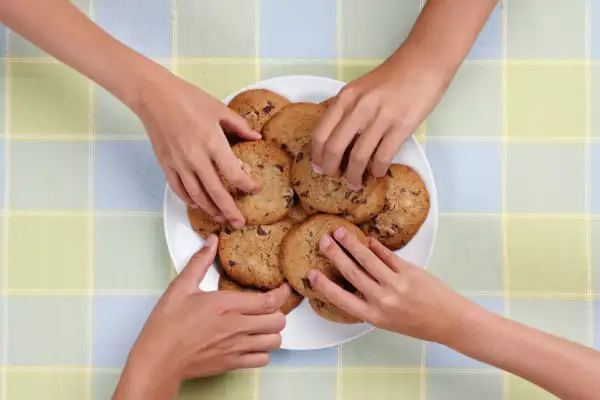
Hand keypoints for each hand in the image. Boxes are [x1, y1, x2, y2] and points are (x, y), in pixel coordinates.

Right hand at [115, 235, 288, 397]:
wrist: (158, 359)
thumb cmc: (167, 324)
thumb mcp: (181, 287)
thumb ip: (200, 262)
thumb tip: (212, 241)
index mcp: (226, 305)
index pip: (269, 301)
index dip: (282, 294)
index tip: (284, 288)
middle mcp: (236, 326)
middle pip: (278, 321)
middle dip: (278, 312)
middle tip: (269, 307)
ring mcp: (236, 347)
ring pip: (274, 341)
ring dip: (272, 332)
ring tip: (263, 325)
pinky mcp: (232, 363)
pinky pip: (263, 359)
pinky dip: (263, 351)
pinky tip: (252, 343)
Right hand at [136, 70, 260, 228]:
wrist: (154, 96)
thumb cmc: (188, 98)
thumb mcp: (219, 108)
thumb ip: (239, 125)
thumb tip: (256, 136)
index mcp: (213, 143)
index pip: (234, 173)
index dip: (246, 186)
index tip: (254, 189)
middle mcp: (196, 158)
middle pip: (216, 192)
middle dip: (230, 210)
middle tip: (239, 223)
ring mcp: (179, 163)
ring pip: (197, 195)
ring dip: (210, 209)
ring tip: (221, 218)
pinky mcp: (166, 164)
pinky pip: (178, 189)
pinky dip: (189, 200)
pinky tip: (198, 204)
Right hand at [307, 228, 473, 342]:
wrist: (450, 321)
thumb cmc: (419, 324)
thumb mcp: (388, 321)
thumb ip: (371, 303)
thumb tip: (354, 281)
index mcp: (374, 316)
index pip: (341, 298)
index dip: (324, 285)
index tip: (310, 274)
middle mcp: (382, 300)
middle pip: (352, 272)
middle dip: (335, 255)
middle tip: (323, 241)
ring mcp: (396, 284)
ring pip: (367, 260)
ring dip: (351, 244)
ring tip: (340, 232)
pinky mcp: (409, 271)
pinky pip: (387, 255)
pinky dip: (375, 246)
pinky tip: (367, 239)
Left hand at [311, 50, 449, 187]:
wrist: (424, 62)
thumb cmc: (392, 77)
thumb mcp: (360, 88)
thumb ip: (345, 109)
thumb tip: (332, 137)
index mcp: (345, 98)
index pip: (321, 133)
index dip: (317, 156)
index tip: (319, 167)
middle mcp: (359, 108)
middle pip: (334, 148)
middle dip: (332, 170)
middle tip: (336, 178)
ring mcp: (381, 117)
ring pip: (358, 157)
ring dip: (354, 176)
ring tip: (355, 183)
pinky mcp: (402, 126)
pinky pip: (383, 156)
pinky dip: (377, 170)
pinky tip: (377, 172)